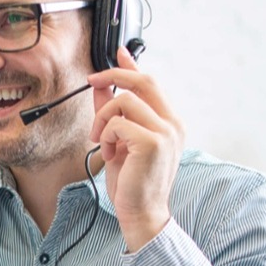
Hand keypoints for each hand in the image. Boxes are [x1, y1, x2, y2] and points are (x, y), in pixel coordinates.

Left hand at [87, 47, 184, 251]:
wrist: (142, 213)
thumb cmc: (132, 182)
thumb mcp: (118, 141)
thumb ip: (113, 113)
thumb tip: (101, 87)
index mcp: (169, 122)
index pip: (151, 83)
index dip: (132, 65)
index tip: (119, 52)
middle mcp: (173, 124)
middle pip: (143, 81)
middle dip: (113, 76)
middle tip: (92, 81)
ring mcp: (166, 132)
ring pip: (124, 102)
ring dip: (102, 120)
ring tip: (102, 141)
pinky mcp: (152, 142)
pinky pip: (117, 123)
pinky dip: (105, 136)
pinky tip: (109, 154)